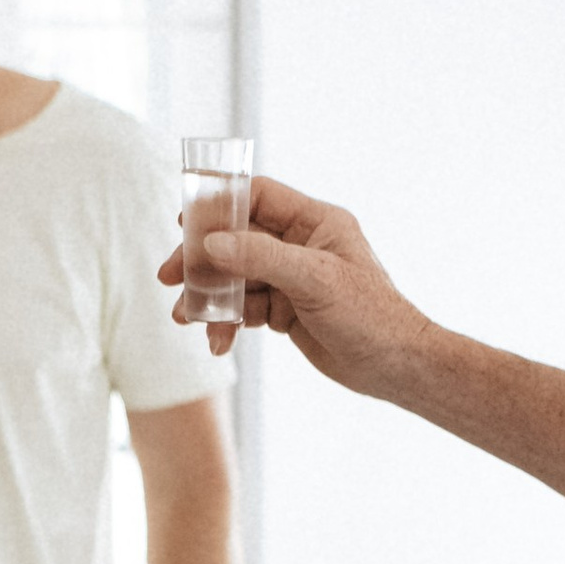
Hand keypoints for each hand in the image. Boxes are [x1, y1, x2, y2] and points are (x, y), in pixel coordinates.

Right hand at [157, 173, 429, 394]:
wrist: (395, 366)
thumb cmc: (370, 315)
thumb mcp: (315, 280)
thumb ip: (261, 257)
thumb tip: (212, 243)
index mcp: (315, 222)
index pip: (257, 196)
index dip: (219, 204)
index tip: (185, 224)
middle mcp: (301, 245)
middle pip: (237, 238)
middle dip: (202, 259)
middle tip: (169, 277)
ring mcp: (291, 278)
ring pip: (236, 277)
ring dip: (210, 296)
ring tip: (186, 316)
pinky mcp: (286, 310)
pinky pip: (246, 307)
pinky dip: (228, 321)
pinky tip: (218, 341)